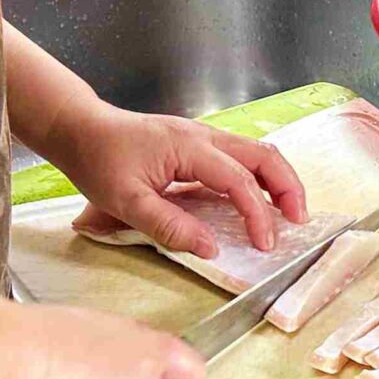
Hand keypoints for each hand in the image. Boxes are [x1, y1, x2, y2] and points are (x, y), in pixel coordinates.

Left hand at [51, 103, 307, 259]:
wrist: (79, 128)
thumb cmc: (98, 161)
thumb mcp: (125, 202)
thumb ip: (169, 227)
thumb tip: (212, 249)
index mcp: (189, 148)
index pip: (239, 180)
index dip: (258, 214)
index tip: (265, 245)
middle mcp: (203, 136)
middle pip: (264, 154)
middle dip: (288, 187)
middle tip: (298, 223)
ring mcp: (202, 136)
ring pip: (256, 152)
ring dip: (278, 180)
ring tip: (288, 214)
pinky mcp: (196, 144)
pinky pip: (240, 157)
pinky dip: (259, 177)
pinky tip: (258, 200)